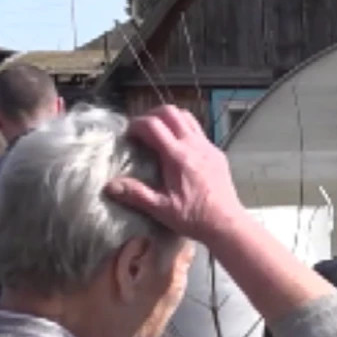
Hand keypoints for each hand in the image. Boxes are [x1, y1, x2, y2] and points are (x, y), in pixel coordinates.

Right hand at [106, 105, 246, 239]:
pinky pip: (198, 131)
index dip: (137, 124)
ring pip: (187, 117)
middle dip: (152, 115)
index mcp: (177, 156)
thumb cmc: (194, 218)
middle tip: (141, 129)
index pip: (153, 124)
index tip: (128, 134)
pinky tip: (178, 147)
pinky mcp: (217, 153)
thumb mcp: (161, 209)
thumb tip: (110, 185)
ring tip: (158, 133)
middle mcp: (194, 145)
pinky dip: (184, 130)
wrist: (226, 224)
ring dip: (169, 119)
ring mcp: (208, 147)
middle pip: (171, 112)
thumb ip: (135, 194)